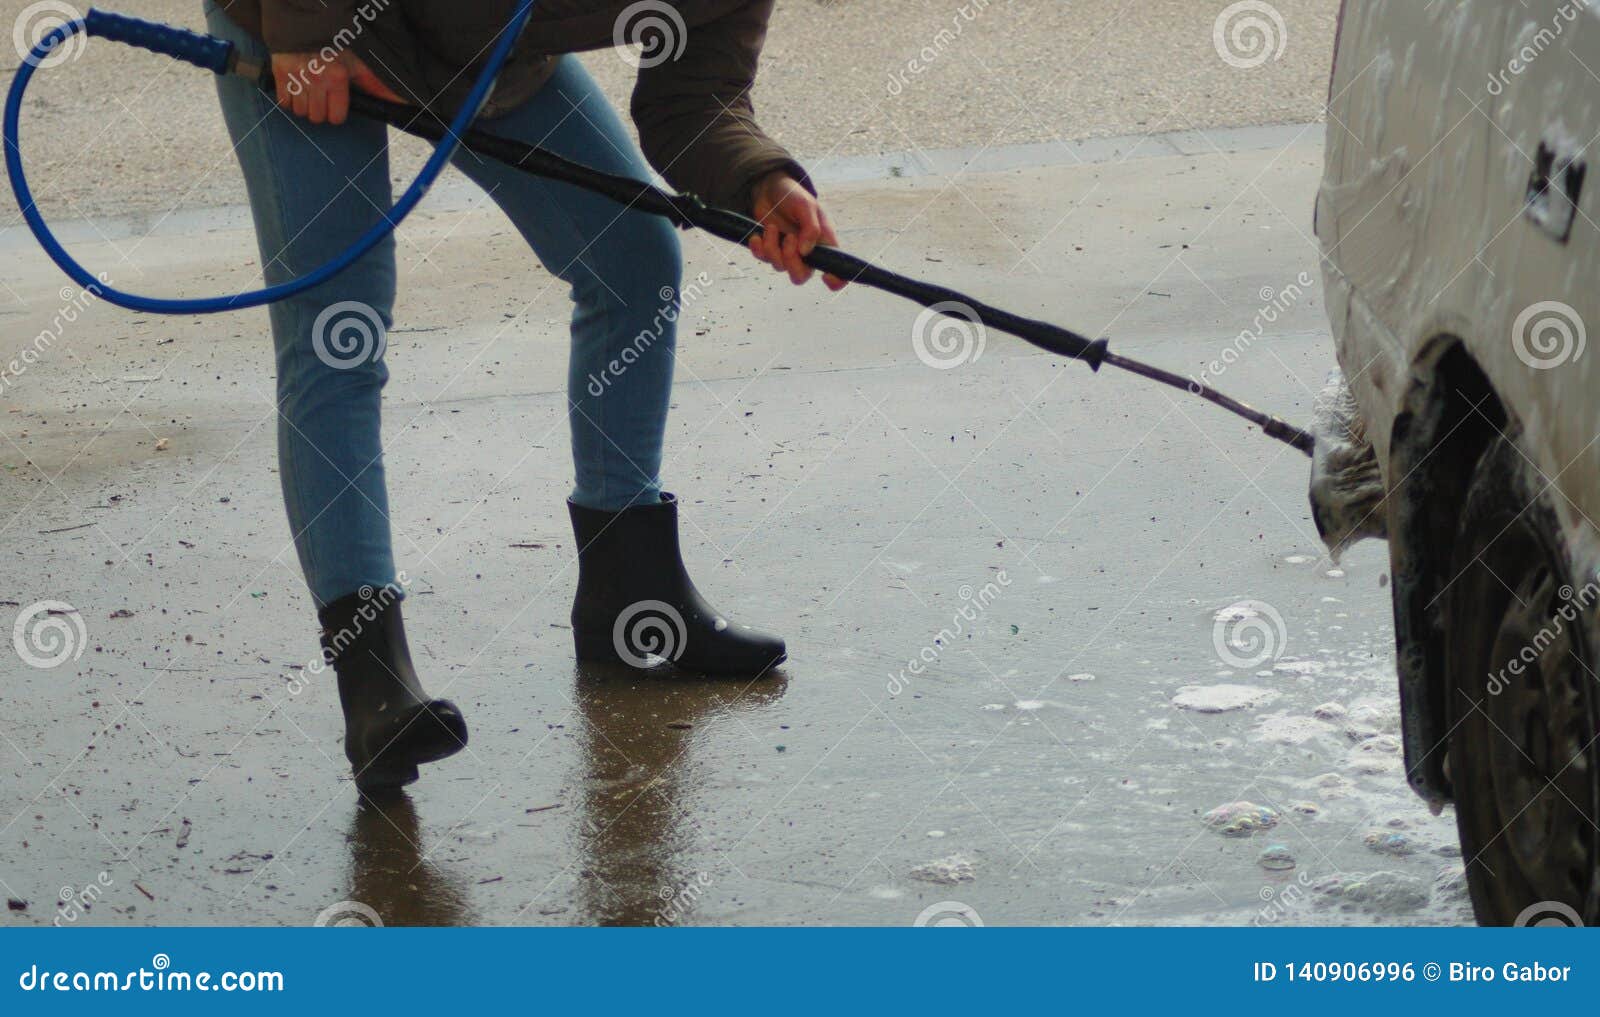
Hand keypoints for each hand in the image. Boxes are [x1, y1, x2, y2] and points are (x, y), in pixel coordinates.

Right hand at [272, 50, 405, 124]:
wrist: (309, 21)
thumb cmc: (337, 44)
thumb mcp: (360, 62)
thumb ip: (375, 84)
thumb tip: (403, 104)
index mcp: (337, 77)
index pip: (335, 117)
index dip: (336, 113)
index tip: (335, 106)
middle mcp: (316, 78)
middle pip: (316, 116)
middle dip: (320, 110)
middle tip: (322, 96)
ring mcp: (296, 75)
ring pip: (299, 111)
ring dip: (305, 104)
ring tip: (309, 91)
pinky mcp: (280, 70)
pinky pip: (283, 101)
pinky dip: (289, 98)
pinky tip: (297, 88)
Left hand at [748, 171, 846, 290]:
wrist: (770, 188)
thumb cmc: (794, 195)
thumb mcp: (807, 205)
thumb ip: (811, 228)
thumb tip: (805, 252)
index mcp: (824, 244)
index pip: (836, 271)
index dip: (835, 280)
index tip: (825, 277)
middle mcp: (807, 253)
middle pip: (801, 276)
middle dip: (791, 261)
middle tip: (788, 238)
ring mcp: (787, 253)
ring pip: (779, 267)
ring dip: (772, 247)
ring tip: (772, 227)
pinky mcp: (770, 249)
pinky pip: (762, 259)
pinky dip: (758, 248)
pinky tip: (758, 235)